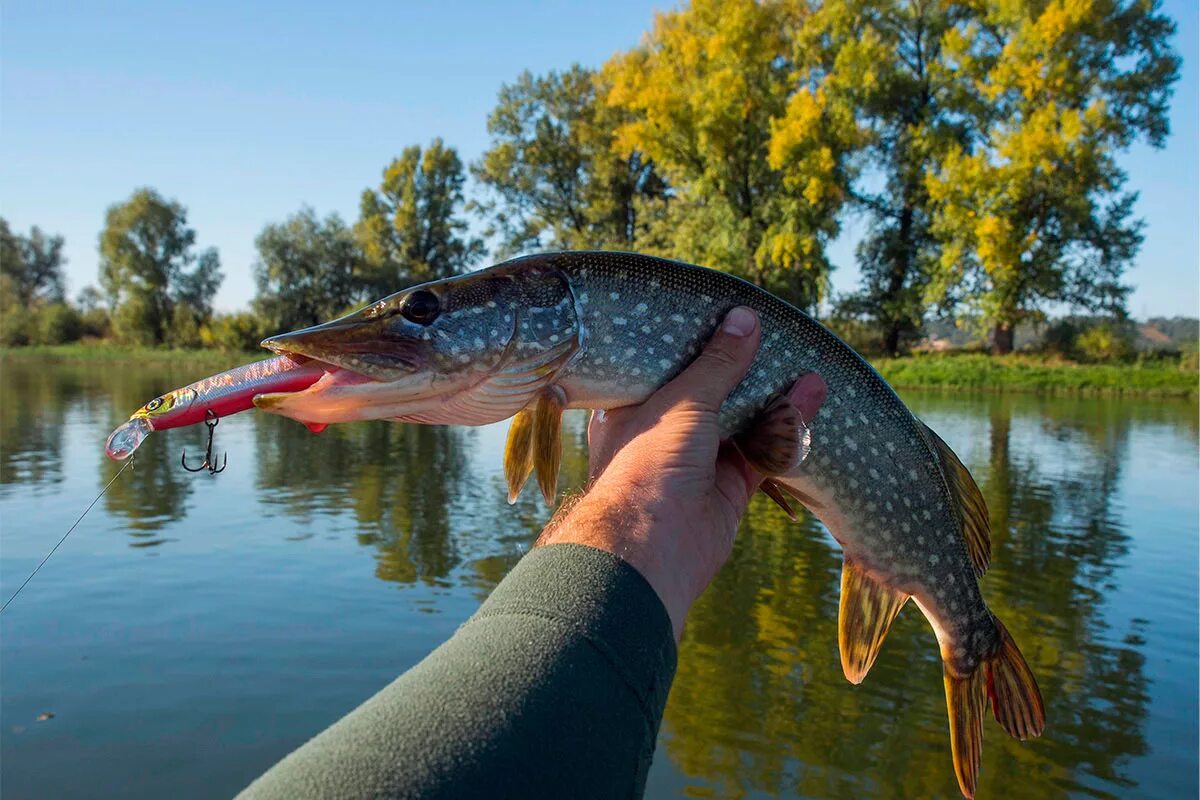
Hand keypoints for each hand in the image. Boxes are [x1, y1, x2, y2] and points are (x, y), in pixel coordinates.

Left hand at [538, 307, 827, 638]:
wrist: (654, 545)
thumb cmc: (648, 462)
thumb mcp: (683, 399)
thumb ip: (718, 363)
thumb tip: (745, 320)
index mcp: (633, 410)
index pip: (666, 371)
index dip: (695, 348)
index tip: (722, 321)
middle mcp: (664, 435)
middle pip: (710, 397)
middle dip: (742, 372)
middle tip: (771, 338)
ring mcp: (698, 463)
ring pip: (742, 424)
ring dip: (773, 397)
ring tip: (803, 363)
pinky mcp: (729, 489)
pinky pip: (763, 451)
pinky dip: (787, 426)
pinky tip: (811, 394)